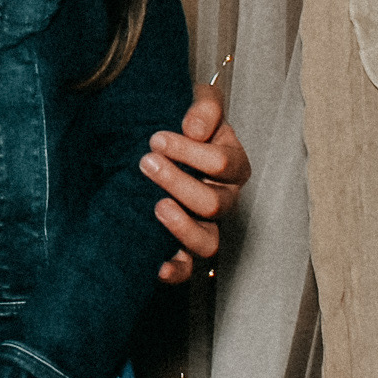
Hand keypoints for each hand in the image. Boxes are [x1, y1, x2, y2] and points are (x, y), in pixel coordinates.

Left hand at [146, 81, 250, 282]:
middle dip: (178, 182)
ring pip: (207, 241)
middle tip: (146, 162)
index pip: (222, 163)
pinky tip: (156, 265)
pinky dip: (175, 270)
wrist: (156, 145)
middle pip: (213, 203)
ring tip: (156, 206)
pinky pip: (187, 269)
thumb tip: (195, 127)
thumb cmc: (181, 126)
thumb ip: (204, 108)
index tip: (157, 139)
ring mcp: (205, 226)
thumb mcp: (196, 107)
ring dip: (181, 226)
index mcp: (231, 164)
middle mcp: (223, 199)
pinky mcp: (183, 247)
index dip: (190, 152)